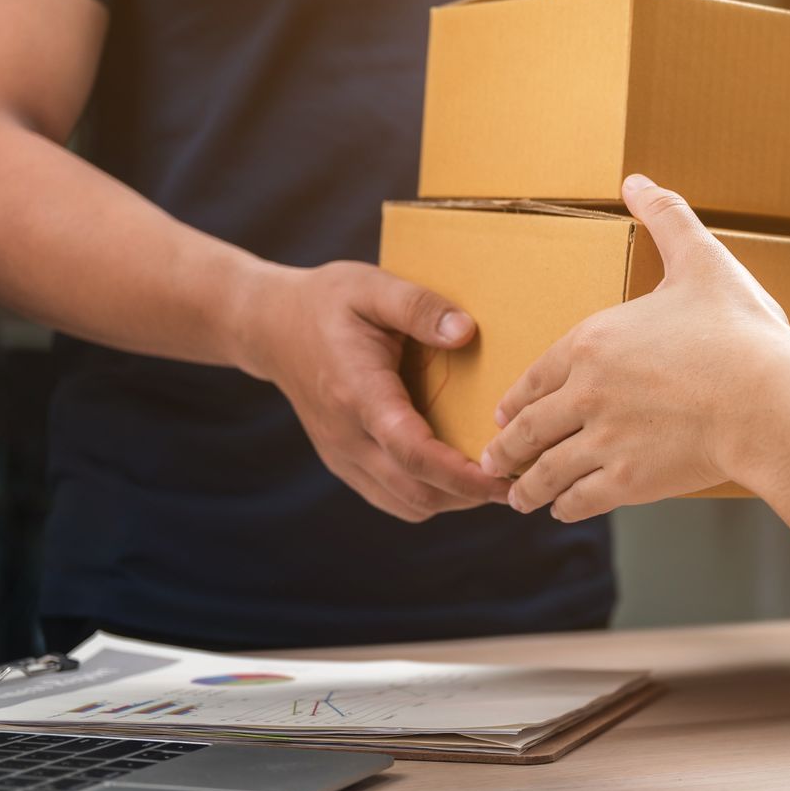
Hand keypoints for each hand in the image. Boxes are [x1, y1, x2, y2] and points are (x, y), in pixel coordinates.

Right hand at [234, 261, 509, 521]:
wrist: (269, 326)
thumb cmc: (326, 302)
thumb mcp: (372, 287)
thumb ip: (419, 307)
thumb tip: (466, 332)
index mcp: (358, 392)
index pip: (411, 451)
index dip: (461, 473)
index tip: (505, 476)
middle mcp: (347, 435)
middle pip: (415, 491)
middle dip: (471, 495)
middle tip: (520, 478)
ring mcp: (342, 455)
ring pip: (406, 503)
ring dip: (454, 500)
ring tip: (497, 478)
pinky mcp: (344, 462)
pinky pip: (391, 497)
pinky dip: (430, 495)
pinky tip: (458, 475)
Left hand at [480, 175, 789, 521]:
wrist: (770, 401)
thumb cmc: (741, 332)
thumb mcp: (703, 261)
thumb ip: (666, 219)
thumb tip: (637, 180)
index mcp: (593, 342)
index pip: (535, 375)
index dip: (515, 398)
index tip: (503, 413)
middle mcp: (585, 393)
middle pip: (528, 427)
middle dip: (505, 448)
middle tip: (491, 462)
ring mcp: (603, 440)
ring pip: (545, 470)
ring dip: (525, 486)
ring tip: (517, 498)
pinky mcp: (628, 481)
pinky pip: (579, 499)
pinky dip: (564, 506)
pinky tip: (562, 508)